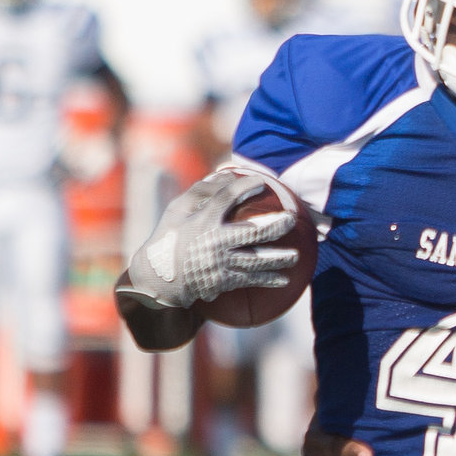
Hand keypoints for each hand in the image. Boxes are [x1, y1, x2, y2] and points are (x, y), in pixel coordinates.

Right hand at [125, 169, 300, 309]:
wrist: (159, 279)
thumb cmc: (170, 238)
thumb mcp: (176, 211)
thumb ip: (200, 193)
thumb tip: (224, 174)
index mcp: (202, 221)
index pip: (226, 198)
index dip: (244, 187)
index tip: (261, 182)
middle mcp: (214, 242)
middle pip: (252, 232)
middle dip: (275, 225)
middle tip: (291, 219)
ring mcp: (221, 263)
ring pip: (257, 260)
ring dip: (279, 258)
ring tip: (296, 256)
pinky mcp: (224, 281)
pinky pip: (251, 280)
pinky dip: (269, 280)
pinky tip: (285, 280)